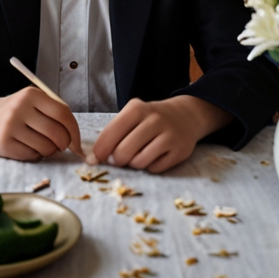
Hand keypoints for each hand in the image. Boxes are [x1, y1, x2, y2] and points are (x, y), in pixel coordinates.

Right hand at [0, 87, 83, 161]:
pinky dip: (36, 155)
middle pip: (57, 132)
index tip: (77, 142)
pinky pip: (32, 155)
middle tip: (60, 145)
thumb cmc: (17, 112)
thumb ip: (54, 114)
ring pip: (46, 147)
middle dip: (64, 144)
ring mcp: (10, 126)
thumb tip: (76, 140)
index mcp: (32, 94)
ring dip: (49, 150)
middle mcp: (20, 108)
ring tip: (41, 144)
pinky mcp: (3, 143)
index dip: (74, 130)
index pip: (63, 113)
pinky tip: (28, 147)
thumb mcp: (33, 103)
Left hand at [89, 96, 232, 173]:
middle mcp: (154, 120)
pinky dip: (150, 166)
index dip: (100, 151)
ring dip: (134, 164)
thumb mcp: (131, 116)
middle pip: (123, 152)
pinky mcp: (180, 150)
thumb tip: (94, 159)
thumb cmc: (149, 119)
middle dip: (117, 160)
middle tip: (120, 157)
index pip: (110, 134)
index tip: (97, 158)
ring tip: (138, 154)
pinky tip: (154, 156)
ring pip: (139, 162)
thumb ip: (113, 134)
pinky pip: (155, 168)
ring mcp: (169, 135)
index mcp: (136, 109)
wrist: (184, 116)